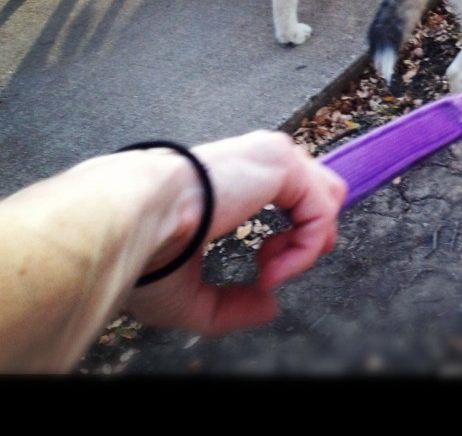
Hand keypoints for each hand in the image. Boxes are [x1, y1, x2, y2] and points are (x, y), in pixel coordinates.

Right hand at [124, 131, 345, 334]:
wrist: (134, 219)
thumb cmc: (146, 249)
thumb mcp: (191, 293)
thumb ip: (233, 304)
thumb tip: (270, 306)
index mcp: (239, 178)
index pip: (295, 196)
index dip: (293, 243)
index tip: (262, 274)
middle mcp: (260, 161)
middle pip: (322, 192)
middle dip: (309, 239)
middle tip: (273, 270)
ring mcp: (272, 155)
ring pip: (327, 198)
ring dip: (306, 246)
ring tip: (270, 271)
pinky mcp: (282, 161)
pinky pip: (321, 209)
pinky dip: (306, 248)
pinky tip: (271, 269)